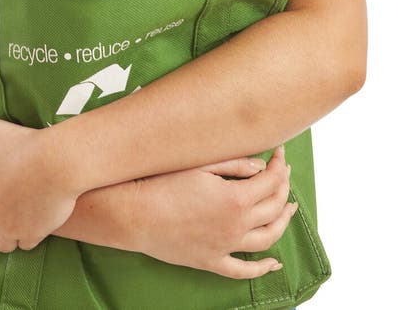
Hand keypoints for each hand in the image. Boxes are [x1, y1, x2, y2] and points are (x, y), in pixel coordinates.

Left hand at [0, 117, 79, 251]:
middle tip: (4, 200)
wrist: (59, 160)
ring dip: (8, 231)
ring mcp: (9, 230)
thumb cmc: (22, 143)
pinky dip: (28, 234)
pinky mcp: (31, 236)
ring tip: (19, 208)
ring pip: (2, 243)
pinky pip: (24, 244)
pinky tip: (34, 213)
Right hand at [132, 145, 296, 277]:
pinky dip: (262, 268)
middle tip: (283, 174)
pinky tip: (273, 263)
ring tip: (289, 209)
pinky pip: (243, 270)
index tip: (279, 154)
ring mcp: (226, 246)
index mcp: (236, 198)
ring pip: (267, 238)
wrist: (135, 214)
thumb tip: (261, 167)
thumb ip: (234, 165)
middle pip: (273, 207)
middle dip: (283, 188)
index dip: (279, 166)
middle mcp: (237, 225)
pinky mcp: (212, 261)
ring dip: (283, 222)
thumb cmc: (163, 183)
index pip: (270, 181)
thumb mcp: (200, 165)